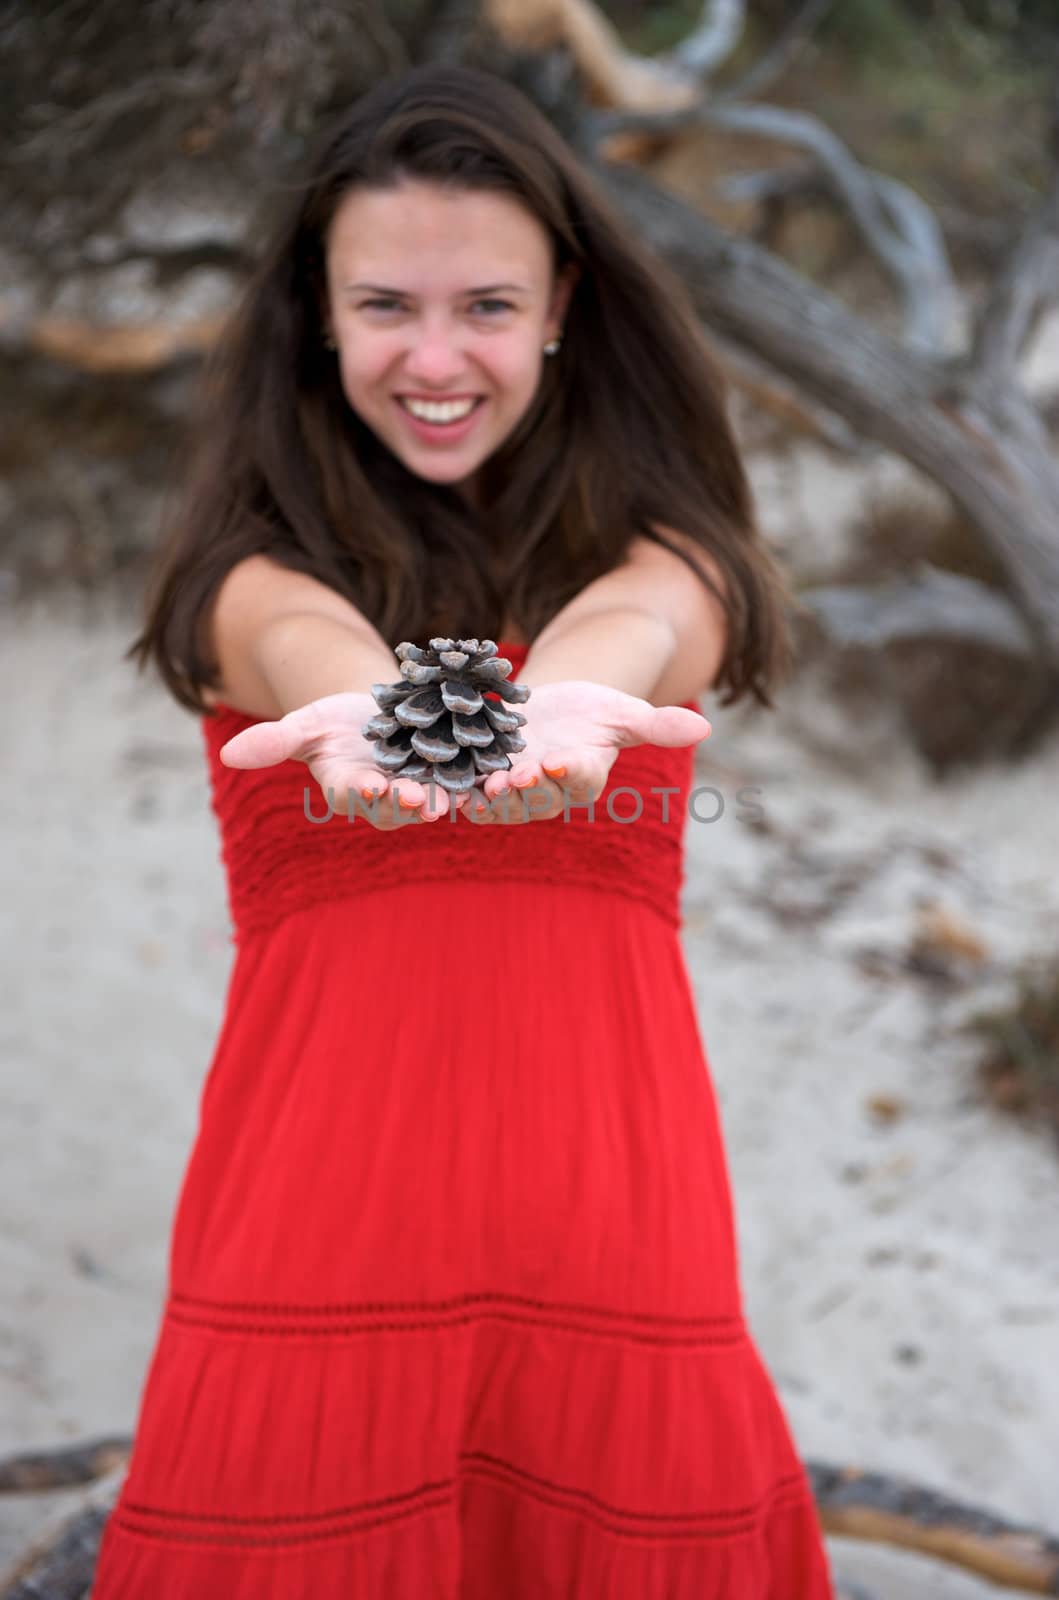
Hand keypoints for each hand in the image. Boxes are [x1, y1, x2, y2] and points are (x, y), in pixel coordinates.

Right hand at [217, 691, 473, 828]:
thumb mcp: (308, 723)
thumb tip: (227, 753)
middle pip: (401, 806)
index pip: (357, 796)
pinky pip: (474, 779)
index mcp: (353, 789)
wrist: (385, 709)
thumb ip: (274, 742)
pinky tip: (498, 770)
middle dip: (410, 804)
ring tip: (461, 794)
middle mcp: (392, 798)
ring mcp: (428, 789)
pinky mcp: (461, 776)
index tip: (372, 787)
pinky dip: (485, 777)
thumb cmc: (337, 720)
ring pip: (441, 798)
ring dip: (452, 798)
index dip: (365, 794)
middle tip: (423, 801)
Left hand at [463, 679, 710, 824]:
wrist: (542, 710)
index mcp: (581, 778)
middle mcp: (544, 793)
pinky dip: (450, 794)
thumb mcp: (622, 712)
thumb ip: (656, 725)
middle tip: (513, 774)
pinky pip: (461, 794)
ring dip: (486, 799)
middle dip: (524, 788)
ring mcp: (507, 792)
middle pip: (534, 796)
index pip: (578, 778)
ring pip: (497, 803)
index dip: (569, 771)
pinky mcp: (473, 784)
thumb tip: (705, 729)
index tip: (560, 759)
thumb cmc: (589, 712)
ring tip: (480, 786)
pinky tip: (439, 787)